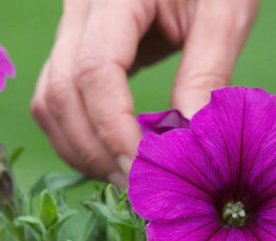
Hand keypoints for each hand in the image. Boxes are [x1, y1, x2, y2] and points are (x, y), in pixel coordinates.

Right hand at [31, 0, 257, 184]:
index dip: (115, 130)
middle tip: (141, 188)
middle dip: (97, 149)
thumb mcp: (226, 12)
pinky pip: (59, 97)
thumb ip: (207, 73)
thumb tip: (189, 143)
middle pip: (61, 92)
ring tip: (129, 178)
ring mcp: (72, 27)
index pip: (94, 71)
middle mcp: (79, 8)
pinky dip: (81, 134)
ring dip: (83, 149)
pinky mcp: (78, 45)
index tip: (146, 170)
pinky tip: (117, 155)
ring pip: (50, 100)